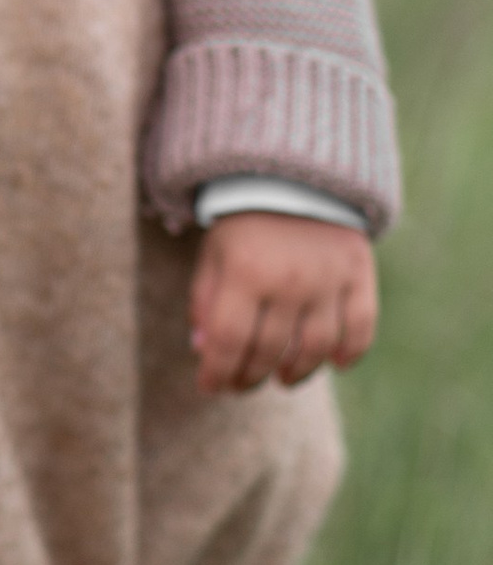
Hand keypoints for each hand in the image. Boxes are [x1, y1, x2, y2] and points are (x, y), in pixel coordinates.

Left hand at [190, 211, 377, 395]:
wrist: (293, 177)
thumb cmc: (244, 223)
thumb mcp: (213, 254)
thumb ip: (205, 300)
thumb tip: (203, 351)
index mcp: (244, 273)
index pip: (228, 341)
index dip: (217, 371)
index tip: (209, 387)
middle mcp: (288, 280)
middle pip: (270, 349)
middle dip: (251, 376)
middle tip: (242, 386)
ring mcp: (328, 278)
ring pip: (316, 346)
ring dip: (298, 372)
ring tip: (283, 380)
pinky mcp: (360, 273)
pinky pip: (362, 325)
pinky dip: (350, 351)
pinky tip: (335, 363)